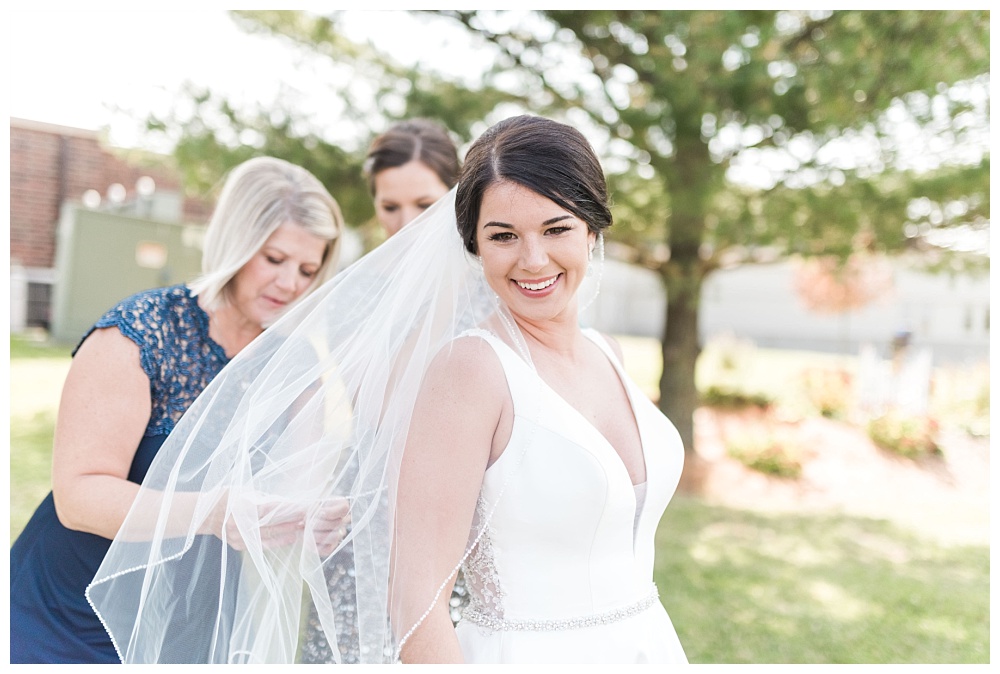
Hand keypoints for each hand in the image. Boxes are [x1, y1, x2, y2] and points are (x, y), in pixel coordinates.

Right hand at [205, 491, 350, 553]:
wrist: (203, 513)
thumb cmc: (228, 496)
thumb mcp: (246, 491)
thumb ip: (266, 500)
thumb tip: (290, 504)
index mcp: (244, 508)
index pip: (274, 510)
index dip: (293, 511)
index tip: (310, 509)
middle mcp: (243, 525)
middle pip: (277, 526)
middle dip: (299, 523)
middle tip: (318, 521)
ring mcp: (242, 538)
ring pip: (274, 537)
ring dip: (294, 533)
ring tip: (311, 529)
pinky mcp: (243, 546)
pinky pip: (267, 545)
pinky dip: (282, 540)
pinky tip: (295, 536)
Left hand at [306, 497, 350, 556]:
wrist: (296, 521)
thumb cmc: (303, 509)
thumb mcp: (304, 504)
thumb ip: (305, 509)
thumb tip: (305, 516)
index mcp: (340, 505)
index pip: (344, 509)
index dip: (330, 512)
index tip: (318, 512)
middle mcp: (342, 520)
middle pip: (336, 524)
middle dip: (317, 523)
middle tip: (305, 520)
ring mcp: (338, 534)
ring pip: (333, 537)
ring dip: (315, 534)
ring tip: (304, 529)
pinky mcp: (330, 546)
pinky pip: (327, 549)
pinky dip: (314, 544)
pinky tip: (306, 537)